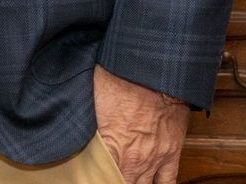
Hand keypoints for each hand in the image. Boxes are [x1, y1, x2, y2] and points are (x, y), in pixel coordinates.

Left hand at [93, 66, 189, 183]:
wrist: (155, 73)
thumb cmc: (121, 79)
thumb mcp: (92, 99)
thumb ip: (86, 120)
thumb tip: (74, 121)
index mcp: (108, 148)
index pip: (99, 176)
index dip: (94, 177)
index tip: (92, 174)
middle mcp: (131, 160)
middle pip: (122, 183)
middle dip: (114, 179)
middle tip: (110, 174)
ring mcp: (153, 159)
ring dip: (134, 183)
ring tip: (128, 178)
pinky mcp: (171, 153)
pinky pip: (167, 181)